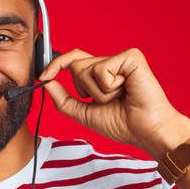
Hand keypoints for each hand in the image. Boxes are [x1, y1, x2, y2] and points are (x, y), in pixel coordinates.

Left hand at [40, 48, 189, 160]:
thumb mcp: (84, 112)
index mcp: (101, 74)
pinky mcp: (131, 57)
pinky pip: (102, 69)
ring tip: (119, 98)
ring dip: (98, 93)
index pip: (73, 60)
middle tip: (107, 100)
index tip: (43, 76)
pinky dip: (109, 88)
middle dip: (84, 89)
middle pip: (75, 65)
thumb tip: (45, 81)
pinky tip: (125, 91)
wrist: (146, 131)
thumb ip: (63, 98)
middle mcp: (111, 63)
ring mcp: (121, 58)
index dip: (56, 65)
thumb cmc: (122, 124)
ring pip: (86, 69)